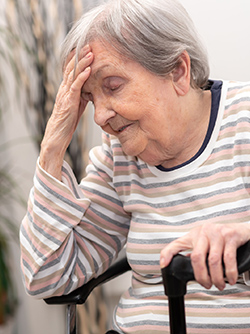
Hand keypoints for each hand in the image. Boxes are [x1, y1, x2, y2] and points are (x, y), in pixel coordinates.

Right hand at [40, 45, 93, 178]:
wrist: (57, 136)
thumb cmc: (67, 123)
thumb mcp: (76, 107)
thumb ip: (82, 97)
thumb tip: (91, 90)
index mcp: (66, 90)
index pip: (71, 71)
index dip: (78, 60)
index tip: (87, 50)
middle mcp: (64, 90)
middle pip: (72, 69)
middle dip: (81, 56)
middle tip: (90, 45)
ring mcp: (65, 95)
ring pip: (73, 75)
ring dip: (83, 63)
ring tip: (91, 53)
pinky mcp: (68, 102)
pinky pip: (75, 87)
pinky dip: (82, 77)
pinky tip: (89, 70)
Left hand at [160, 222, 249, 290]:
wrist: (242, 230)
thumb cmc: (222, 237)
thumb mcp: (204, 241)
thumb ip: (194, 251)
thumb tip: (184, 266)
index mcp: (195, 235)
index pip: (177, 243)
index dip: (167, 254)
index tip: (164, 265)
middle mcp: (204, 232)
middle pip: (196, 257)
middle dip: (201, 276)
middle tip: (206, 285)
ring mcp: (217, 233)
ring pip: (213, 261)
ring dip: (216, 278)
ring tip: (220, 285)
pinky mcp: (230, 236)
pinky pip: (228, 259)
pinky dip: (229, 273)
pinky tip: (230, 278)